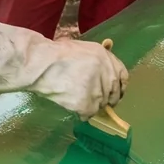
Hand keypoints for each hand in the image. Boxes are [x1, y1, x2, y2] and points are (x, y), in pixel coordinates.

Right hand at [0, 13, 128, 116]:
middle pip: (112, 94)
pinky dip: (80, 112)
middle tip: (91, 98)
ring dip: (90, 105)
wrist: (41, 65)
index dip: (119, 87)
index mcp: (106, 59)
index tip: (114, 93)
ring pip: (100, 106)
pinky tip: (70, 104)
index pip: (123, 77)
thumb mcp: (83, 49)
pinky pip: (88, 114)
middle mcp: (107, 74)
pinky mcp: (86, 104)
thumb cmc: (57, 54)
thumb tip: (105, 72)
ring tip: (74, 97)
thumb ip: (98, 61)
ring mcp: (97, 91)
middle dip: (104, 98)